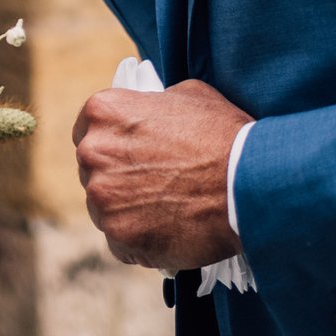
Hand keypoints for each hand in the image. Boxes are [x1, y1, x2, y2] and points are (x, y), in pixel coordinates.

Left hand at [74, 80, 250, 270]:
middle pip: (93, 168)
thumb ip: (154, 103)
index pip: (87, 128)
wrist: (249, 183)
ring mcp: (103, 198)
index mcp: (104, 112)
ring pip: (104, 207)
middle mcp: (93, 153)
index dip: (111, 140)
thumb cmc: (223, 135)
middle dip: (117, 174)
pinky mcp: (119, 236)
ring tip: (167, 207)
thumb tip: (149, 113)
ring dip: (127, 209)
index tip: (128, 151)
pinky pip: (120, 240)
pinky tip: (169, 229)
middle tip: (154, 181)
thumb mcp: (188, 95)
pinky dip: (139, 239)